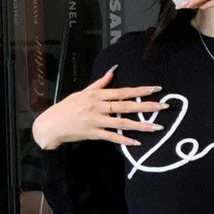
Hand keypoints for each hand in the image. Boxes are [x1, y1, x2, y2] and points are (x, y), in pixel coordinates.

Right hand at [32, 65, 166, 149]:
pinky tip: (137, 142)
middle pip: (125, 105)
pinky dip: (124, 140)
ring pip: (121, 122)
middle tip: (163, 106)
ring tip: (156, 127)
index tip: (156, 89)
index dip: (139, 90)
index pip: (122, 91)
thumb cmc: (67, 107)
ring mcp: (95, 121)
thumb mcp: (83, 92)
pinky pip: (111, 137)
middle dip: (146, 106)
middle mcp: (97, 106)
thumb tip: (113, 70)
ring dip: (140, 125)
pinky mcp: (92, 134)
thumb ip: (100, 83)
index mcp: (96, 95)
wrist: (51, 124)